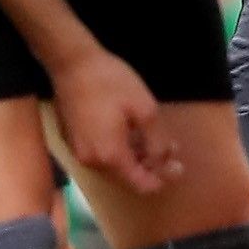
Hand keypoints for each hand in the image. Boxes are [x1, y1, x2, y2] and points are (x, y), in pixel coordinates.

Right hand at [45, 47, 177, 193]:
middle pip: (127, 176)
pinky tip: (130, 131)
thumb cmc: (111, 82)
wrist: (71, 63)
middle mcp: (92, 162)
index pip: (140, 185)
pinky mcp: (72, 140)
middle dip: (151, 165)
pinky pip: (100, 153)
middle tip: (171, 148)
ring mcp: (79, 151)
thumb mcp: (145, 109)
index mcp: (110, 157)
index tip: (177, 166)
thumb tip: (163, 162)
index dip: (162, 179)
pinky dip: (117, 149)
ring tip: (154, 138)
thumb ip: (157, 142)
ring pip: (113, 165)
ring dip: (135, 156)